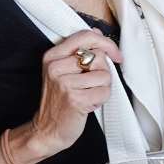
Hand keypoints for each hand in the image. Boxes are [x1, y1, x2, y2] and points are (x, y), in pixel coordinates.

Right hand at [24, 29, 123, 158]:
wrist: (47, 130)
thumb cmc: (59, 101)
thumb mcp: (62, 72)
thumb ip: (78, 52)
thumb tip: (97, 33)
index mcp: (52, 56)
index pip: (85, 36)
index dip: (106, 43)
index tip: (115, 54)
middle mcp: (55, 67)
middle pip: (99, 57)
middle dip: (102, 73)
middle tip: (90, 86)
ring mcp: (64, 83)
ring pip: (105, 75)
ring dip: (102, 88)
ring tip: (88, 95)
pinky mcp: (75, 99)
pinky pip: (104, 92)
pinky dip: (101, 100)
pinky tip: (88, 104)